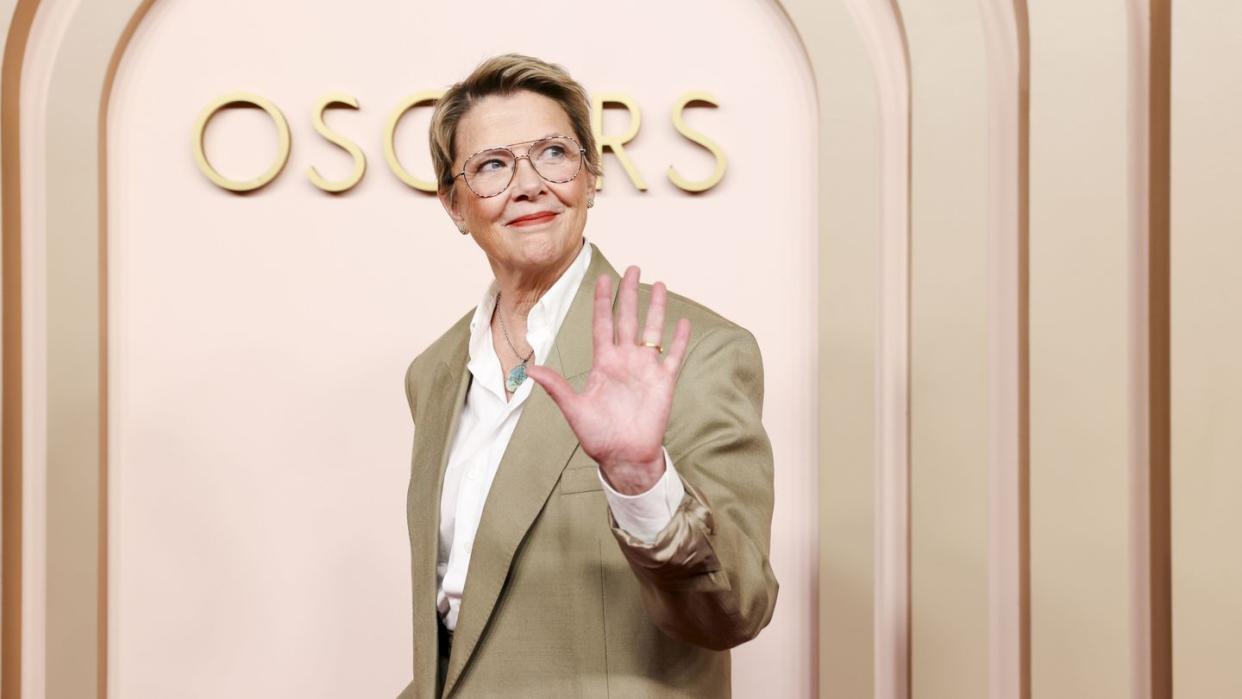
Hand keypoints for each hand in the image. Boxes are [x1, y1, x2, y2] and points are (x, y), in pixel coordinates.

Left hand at [524, 265, 691, 494]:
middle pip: (628, 319)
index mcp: (603, 363)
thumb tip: (531, 370)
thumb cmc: (598, 436)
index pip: (602, 323)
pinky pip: (673, 356)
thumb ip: (557, 387)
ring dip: (656, 308)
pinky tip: (682, 321)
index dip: (602, 301)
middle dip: (630, 294)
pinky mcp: (664, 382)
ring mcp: (646, 369)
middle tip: (633, 268)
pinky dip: (678, 339)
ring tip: (660, 285)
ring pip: (652, 330)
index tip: (603, 278)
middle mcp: (625, 360)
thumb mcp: (574, 410)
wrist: (624, 457)